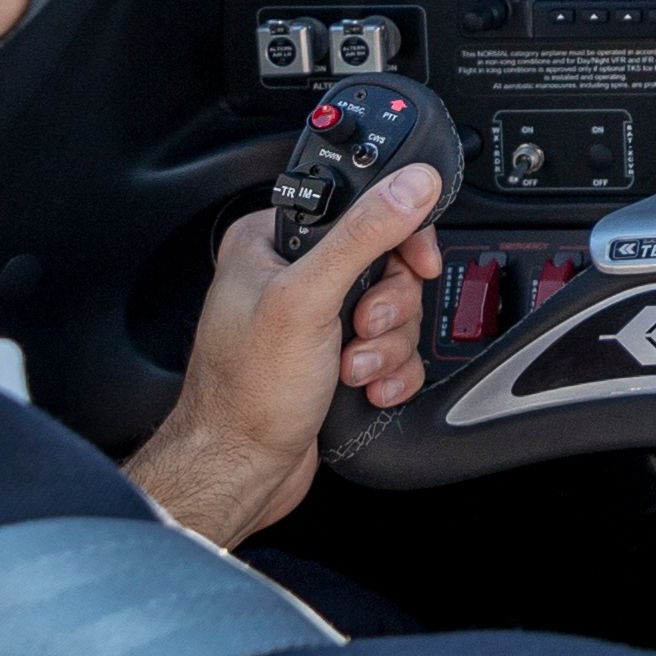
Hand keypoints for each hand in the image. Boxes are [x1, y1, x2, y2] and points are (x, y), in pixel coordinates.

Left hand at [124, 166, 442, 545]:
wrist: (240, 470)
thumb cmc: (245, 392)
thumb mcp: (307, 299)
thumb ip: (364, 235)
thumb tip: (412, 184)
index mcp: (273, 242)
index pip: (359, 207)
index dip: (398, 232)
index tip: (415, 259)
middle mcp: (294, 277)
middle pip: (388, 264)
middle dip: (387, 307)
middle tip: (361, 326)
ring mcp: (316, 322)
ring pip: (394, 312)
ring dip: (385, 346)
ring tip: (352, 368)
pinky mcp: (335, 359)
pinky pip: (391, 351)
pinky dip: (388, 372)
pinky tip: (364, 388)